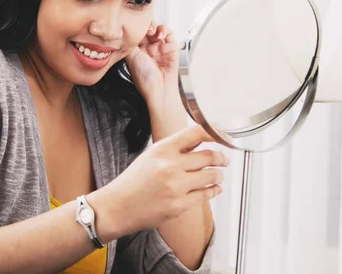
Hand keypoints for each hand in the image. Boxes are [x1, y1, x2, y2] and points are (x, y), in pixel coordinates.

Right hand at [93, 125, 228, 239]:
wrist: (117, 207)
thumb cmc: (133, 181)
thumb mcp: (151, 155)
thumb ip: (175, 148)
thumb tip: (200, 141)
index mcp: (163, 149)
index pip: (196, 133)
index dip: (215, 133)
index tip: (223, 137)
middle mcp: (171, 166)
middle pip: (209, 156)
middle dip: (221, 158)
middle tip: (224, 159)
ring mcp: (176, 187)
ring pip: (211, 175)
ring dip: (219, 174)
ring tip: (218, 175)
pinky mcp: (179, 206)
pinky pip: (206, 195)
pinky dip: (214, 190)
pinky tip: (214, 188)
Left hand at [124, 22, 179, 108]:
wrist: (159, 90)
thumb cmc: (145, 79)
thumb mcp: (131, 58)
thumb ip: (129, 42)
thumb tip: (126, 29)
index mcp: (137, 50)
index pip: (137, 32)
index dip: (136, 26)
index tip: (135, 25)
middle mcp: (148, 47)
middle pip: (148, 27)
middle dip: (147, 24)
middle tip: (146, 28)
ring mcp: (160, 47)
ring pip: (158, 28)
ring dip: (156, 26)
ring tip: (153, 32)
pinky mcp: (171, 48)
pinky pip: (170, 34)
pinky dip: (165, 30)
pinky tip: (161, 35)